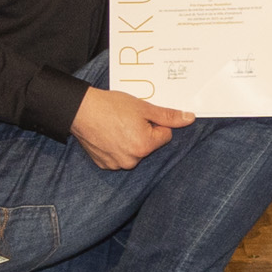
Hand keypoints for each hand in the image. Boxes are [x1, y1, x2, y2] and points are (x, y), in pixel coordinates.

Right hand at [71, 85, 191, 170]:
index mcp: (144, 146)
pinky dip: (117, 146)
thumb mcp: (144, 107)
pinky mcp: (104, 164)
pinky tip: (109, 134)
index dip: (155, 123)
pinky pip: (119, 156)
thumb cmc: (112, 107)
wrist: (81, 110)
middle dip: (143, 132)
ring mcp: (116, 164)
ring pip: (134, 151)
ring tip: (116, 126)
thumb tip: (190, 118)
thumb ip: (168, 116)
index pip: (164, 136)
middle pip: (149, 145)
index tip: (141, 115)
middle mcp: (131, 160)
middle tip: (128, 119)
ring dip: (130, 140)